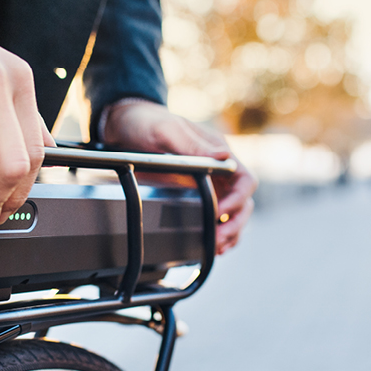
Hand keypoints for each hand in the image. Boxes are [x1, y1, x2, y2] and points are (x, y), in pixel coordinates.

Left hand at [103, 100, 256, 253]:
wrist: (126, 126)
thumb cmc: (148, 122)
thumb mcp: (167, 130)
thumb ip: (193, 144)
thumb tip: (224, 155)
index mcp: (218, 152)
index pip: (245, 180)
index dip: (238, 200)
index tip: (220, 213)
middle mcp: (218, 170)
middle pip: (243, 202)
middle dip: (235, 223)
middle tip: (218, 239)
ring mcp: (209, 184)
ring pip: (233, 214)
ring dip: (230, 232)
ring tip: (216, 247)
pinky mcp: (195, 195)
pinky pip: (215, 218)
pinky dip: (217, 233)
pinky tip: (211, 246)